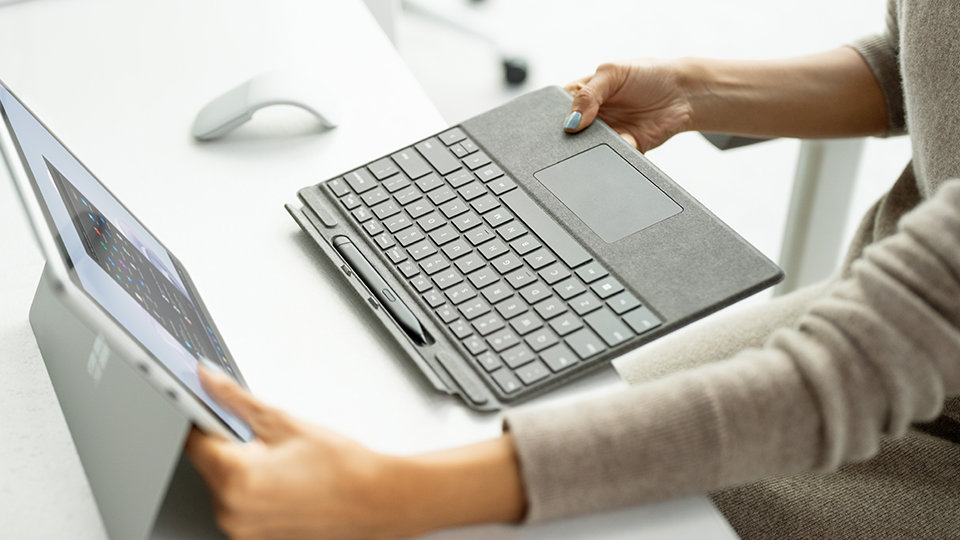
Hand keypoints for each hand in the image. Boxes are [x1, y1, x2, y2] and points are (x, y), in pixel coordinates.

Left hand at [185, 365, 393, 539]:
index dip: (201, 416)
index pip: (194, 439)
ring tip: (281, 460)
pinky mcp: (254, 538)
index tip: (204, 403)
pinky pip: (240, 504)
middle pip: (209, 463)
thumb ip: (236, 399)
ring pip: (224, 484)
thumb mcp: (284, 422)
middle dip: (228, 442)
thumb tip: (207, 379)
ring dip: (241, 466)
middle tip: (263, 434)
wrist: (378, 501)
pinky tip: (284, 479)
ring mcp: (242, 530)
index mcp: (236, 480)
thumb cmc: (343, 467)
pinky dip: (254, 488)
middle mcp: (232, 512)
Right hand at [564, 59, 694, 151]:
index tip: (559, 122)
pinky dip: (615, 154)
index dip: (555, 116)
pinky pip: (613, 157)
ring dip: (593, 148)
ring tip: (602, 137)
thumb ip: (588, 94)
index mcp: (583, 94)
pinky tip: (624, 140)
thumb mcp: (612, 72)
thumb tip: (570, 122)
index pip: (558, 108)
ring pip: (589, 149)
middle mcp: (592, 117)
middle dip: (572, 137)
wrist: (684, 93)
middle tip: (577, 133)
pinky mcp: (624, 148)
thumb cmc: (649, 74)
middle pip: (570, 134)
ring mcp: (607, 134)